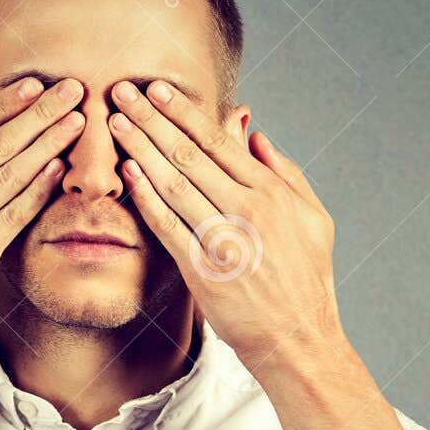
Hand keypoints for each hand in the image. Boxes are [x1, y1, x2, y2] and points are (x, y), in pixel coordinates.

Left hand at [108, 80, 344, 372]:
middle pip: (189, 153)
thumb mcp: (313, 218)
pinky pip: (167, 225)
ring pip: (173, 183)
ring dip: (141, 149)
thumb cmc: (306, 280)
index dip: (183, 112)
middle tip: (122, 91)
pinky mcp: (203, 270)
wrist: (298, 339)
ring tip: (116, 123)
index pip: (219, 140)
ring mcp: (224, 240)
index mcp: (272, 192)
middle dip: (152, 119)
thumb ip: (284, 171)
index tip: (156, 89)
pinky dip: (145, 197)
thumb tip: (254, 133)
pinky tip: (126, 174)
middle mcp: (247, 210)